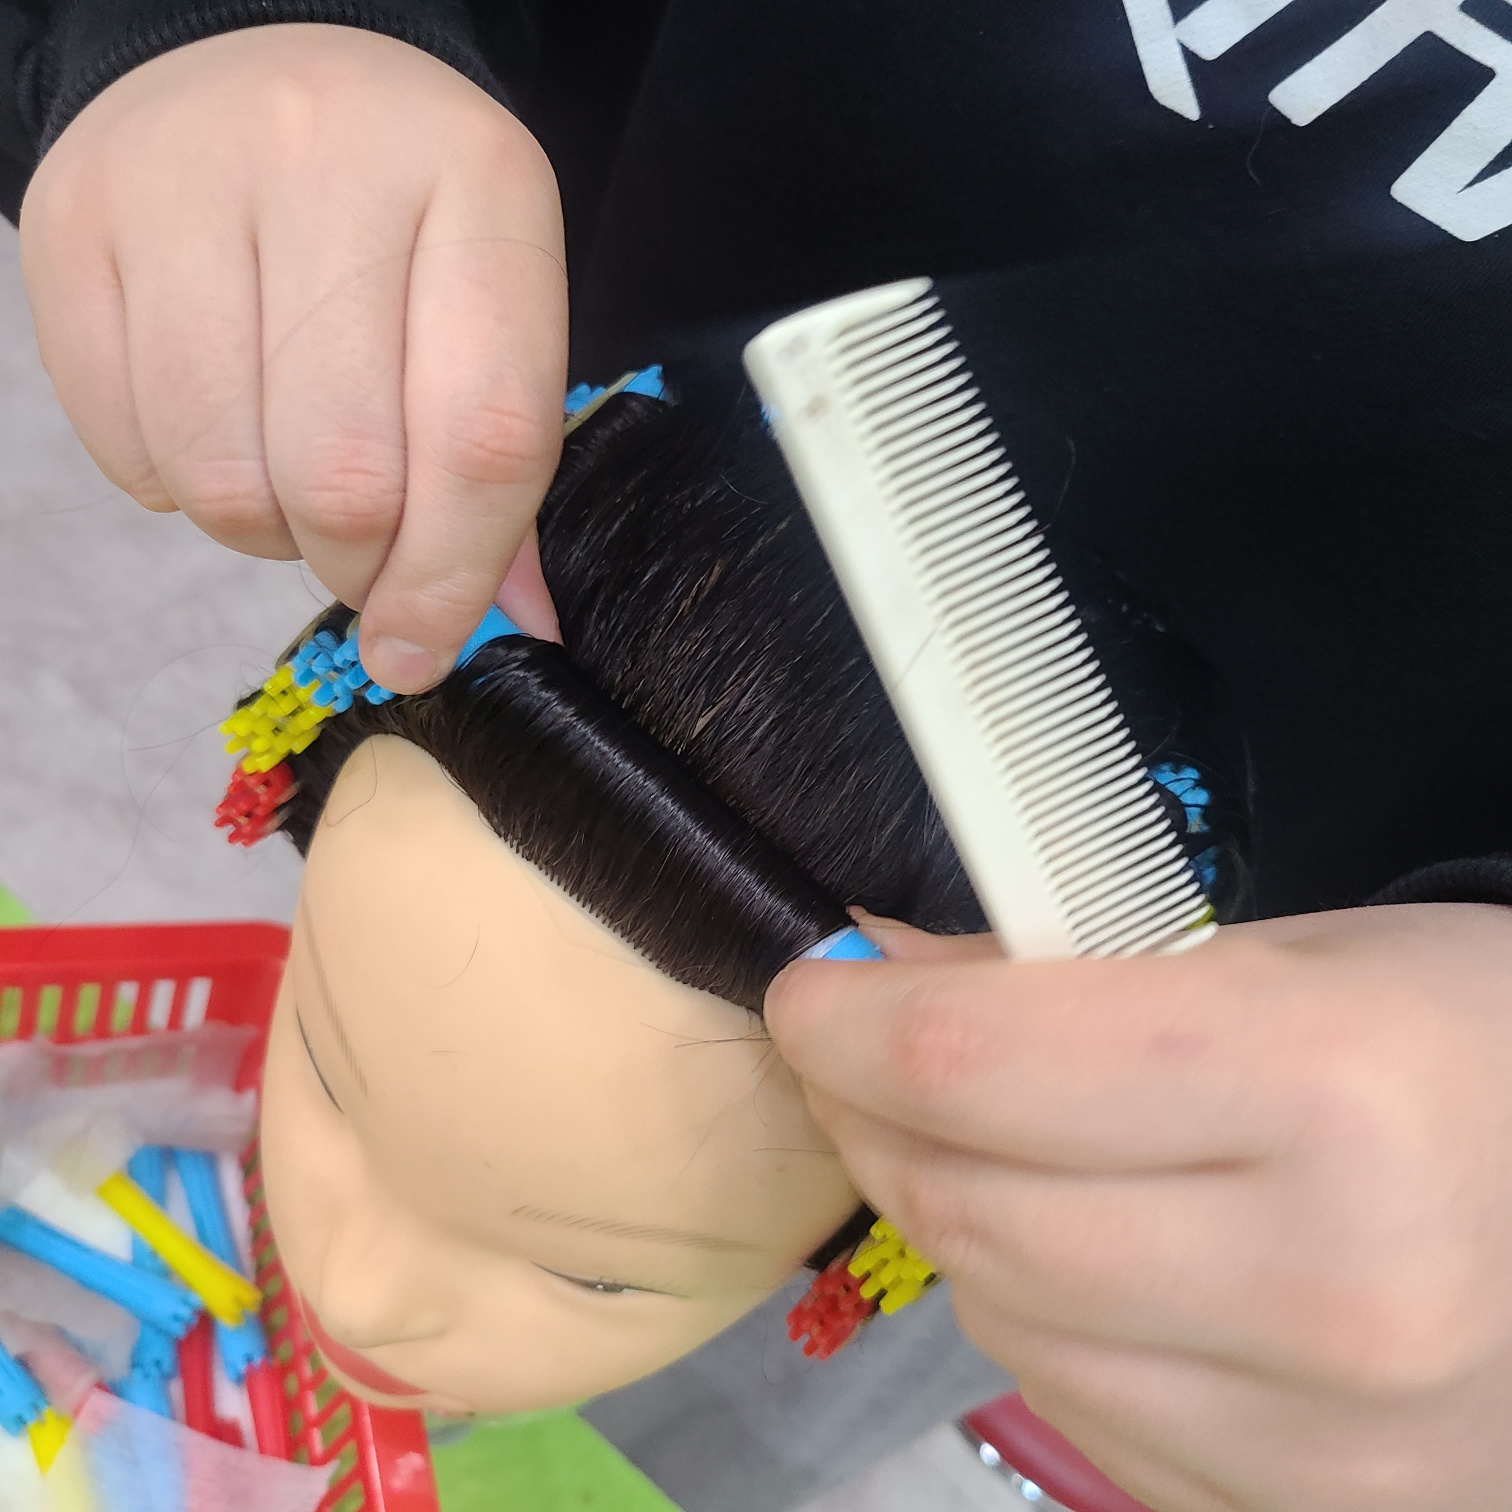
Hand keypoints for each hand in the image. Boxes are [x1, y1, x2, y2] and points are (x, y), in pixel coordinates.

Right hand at [20, 23, 567, 687]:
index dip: (455, 577)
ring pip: (223, 477)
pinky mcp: (75, 217)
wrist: (265, 71)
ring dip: (264, 534)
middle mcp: (332, 159)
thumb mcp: (489, 313)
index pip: (484, 437)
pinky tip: (219, 426)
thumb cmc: (406, 228)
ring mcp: (186, 176)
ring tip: (290, 483)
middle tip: (364, 561)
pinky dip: (177, 485)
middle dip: (357, 568)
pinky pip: (127, 446)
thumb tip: (514, 628)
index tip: (422, 649)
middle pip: (345, 476)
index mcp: (481, 184)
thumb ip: (504, 475)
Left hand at [768, 905, 1511, 1510]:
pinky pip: (1080, 1415)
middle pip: (968, 1212)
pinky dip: (1040, 1321)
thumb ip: (1078, 969)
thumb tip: (882, 976)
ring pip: (1003, 1327)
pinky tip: (1085, 1252)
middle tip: (855, 1057)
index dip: (848, 1024)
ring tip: (984, 1146)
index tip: (810, 994)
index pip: (975, 1066)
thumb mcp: (1298, 954)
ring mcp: (1326, 1447)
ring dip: (952, 1220)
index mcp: (1330, 1088)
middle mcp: (1331, 1291)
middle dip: (869, 1117)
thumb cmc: (1473, 1045)